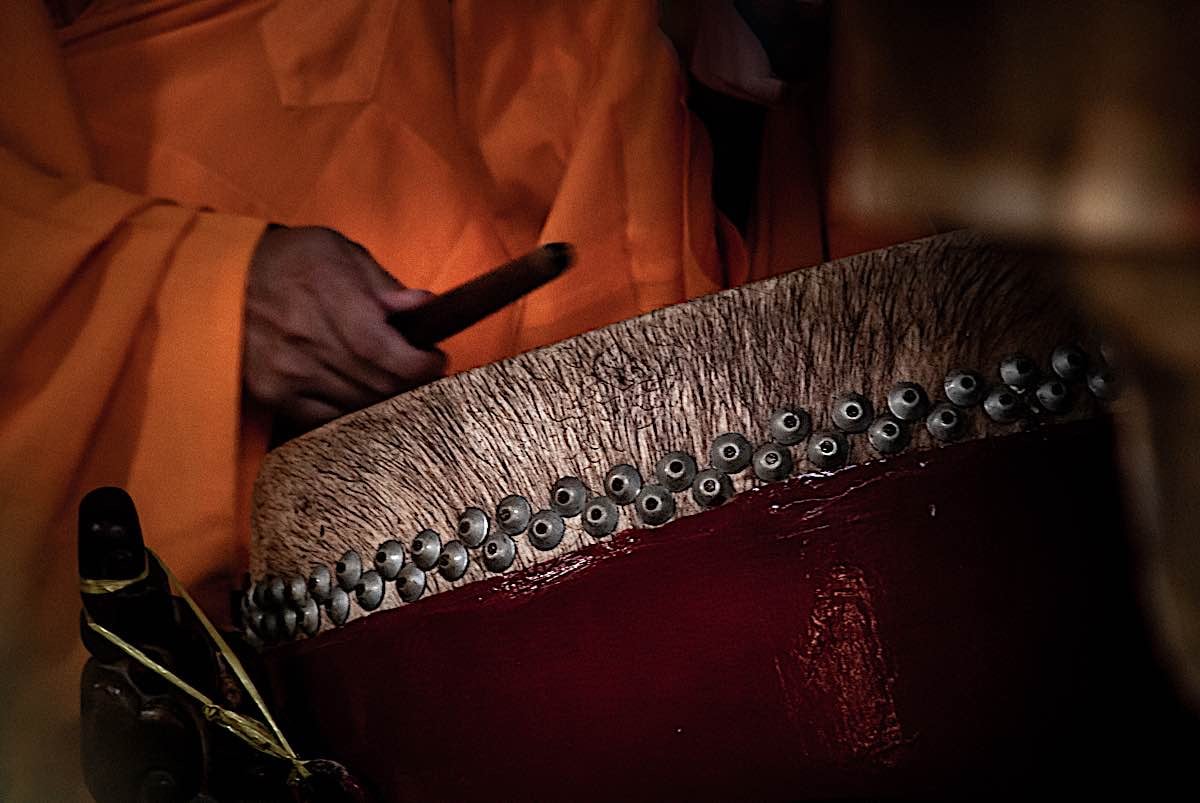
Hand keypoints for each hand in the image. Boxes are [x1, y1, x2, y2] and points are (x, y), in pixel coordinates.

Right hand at [242, 225, 445, 429]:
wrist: (220, 279)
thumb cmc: (289, 261)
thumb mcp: (339, 252)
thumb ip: (384, 285)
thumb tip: (424, 306)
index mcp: (330, 298)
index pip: (389, 353)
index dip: (421, 366)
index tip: (435, 359)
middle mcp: (308, 340)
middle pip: (379, 385)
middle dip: (411, 382)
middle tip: (420, 370)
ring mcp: (289, 373)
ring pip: (358, 407)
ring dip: (385, 399)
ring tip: (392, 379)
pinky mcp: (273, 394)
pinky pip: (326, 420)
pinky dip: (350, 411)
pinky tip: (359, 393)